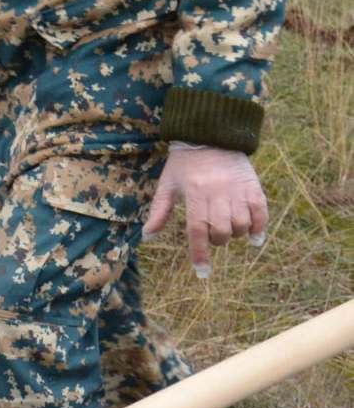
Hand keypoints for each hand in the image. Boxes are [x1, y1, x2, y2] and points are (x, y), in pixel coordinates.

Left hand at [143, 143, 268, 278]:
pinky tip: (254, 238)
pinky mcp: (253, 186)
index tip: (202, 272)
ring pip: (241, 224)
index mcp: (194, 192)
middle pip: (221, 230)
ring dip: (235, 234)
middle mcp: (217, 192)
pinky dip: (260, 228)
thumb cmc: (184, 163)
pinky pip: (261, 212)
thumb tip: (147, 236)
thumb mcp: (167, 184)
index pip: (197, 229)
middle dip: (217, 240)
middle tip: (212, 235)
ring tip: (228, 230)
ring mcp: (237, 189)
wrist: (211, 136)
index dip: (199, 253)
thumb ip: (159, 211)